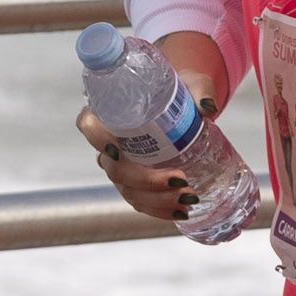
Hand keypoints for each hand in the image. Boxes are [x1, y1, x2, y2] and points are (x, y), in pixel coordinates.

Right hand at [75, 76, 218, 227]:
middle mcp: (111, 144)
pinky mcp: (137, 183)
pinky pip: (141, 202)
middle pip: (114, 169)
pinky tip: (181, 211)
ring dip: (156, 200)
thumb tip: (207, 107)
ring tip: (188, 198)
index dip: (96, 139)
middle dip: (145, 180)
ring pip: (128, 190)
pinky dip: (160, 210)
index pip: (88, 124)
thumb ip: (199, 91)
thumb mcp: (191, 83)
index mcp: (111, 112)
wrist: (187, 104)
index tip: (116, 150)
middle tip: (180, 179)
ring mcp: (122, 167)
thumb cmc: (179, 89)